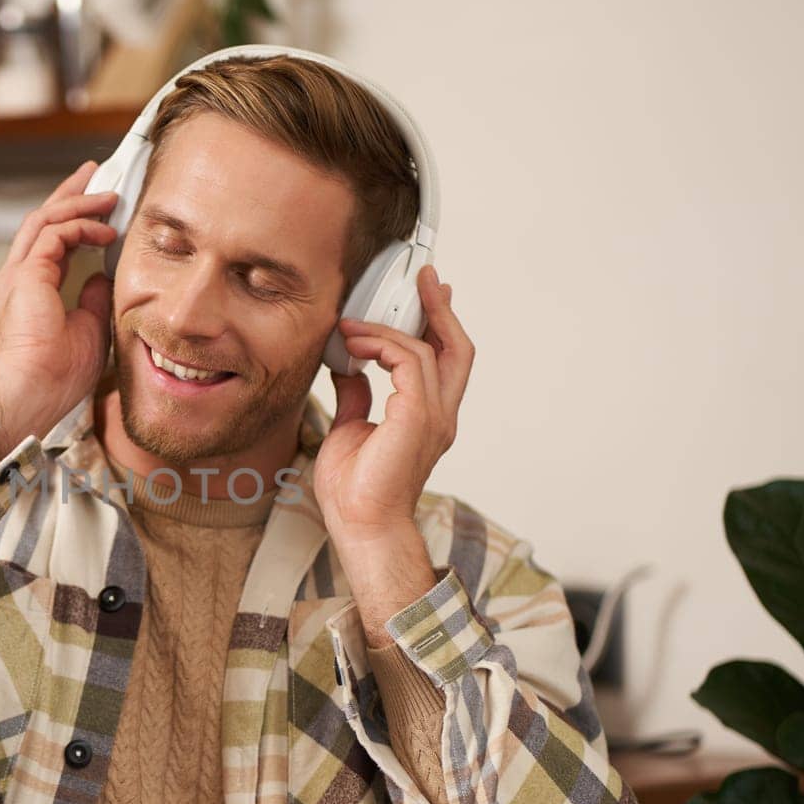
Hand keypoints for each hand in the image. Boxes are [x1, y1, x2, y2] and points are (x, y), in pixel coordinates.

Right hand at [0, 161, 118, 456]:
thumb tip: (102, 276)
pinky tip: (106, 231)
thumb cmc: (57, 377)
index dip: (72, 222)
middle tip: (95, 176)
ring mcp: (15, 277)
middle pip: (39, 222)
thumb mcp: (88, 330)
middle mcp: (13, 281)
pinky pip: (53, 234)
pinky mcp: (25, 276)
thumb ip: (91, 299)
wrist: (34, 395)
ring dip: (78, 203)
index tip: (98, 207)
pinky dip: (81, 227)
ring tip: (108, 195)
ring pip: (44, 220)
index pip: (47, 245)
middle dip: (69, 196)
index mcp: (24, 296)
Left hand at [312, 265, 472, 546]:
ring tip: (353, 323)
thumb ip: (356, 397)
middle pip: (456, 347)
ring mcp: (434, 416)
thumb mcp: (350, 430)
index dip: (437, 325)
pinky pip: (409, 362)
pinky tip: (354, 344)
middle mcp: (439, 414)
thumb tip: (347, 370)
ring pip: (429, 349)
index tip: (424, 295)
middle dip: (440, 308)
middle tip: (424, 277)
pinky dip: (381, 345)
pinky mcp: (418, 417)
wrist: (362, 526)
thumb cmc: (355, 493)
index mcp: (428, 418)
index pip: (444, 361)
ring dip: (389, 327)